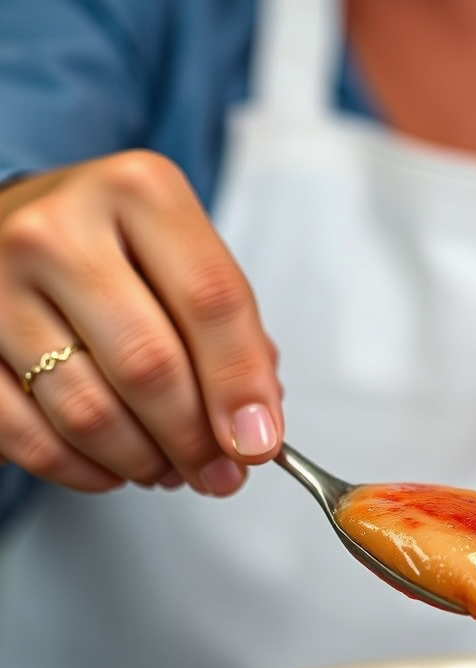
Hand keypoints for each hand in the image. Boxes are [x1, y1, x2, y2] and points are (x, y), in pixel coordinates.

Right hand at [0, 150, 282, 495]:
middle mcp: (58, 229)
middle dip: (196, 440)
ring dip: (144, 461)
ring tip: (171, 469)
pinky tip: (114, 468)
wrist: (21, 226)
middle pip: (149, 364)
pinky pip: (29, 436)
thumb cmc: (120, 251)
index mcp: (138, 193)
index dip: (242, 385)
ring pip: (89, 410)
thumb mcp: (186, 261)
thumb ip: (233, 335)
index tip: (259, 443)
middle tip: (221, 473)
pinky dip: (83, 469)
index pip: (211, 301)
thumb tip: (252, 428)